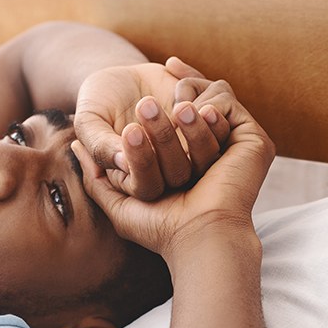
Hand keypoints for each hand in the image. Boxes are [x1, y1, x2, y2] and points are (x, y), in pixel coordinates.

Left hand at [72, 78, 275, 258]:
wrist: (198, 238)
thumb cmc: (158, 227)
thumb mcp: (117, 201)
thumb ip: (96, 176)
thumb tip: (74, 148)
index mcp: (186, 167)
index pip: (171, 127)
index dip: (156, 108)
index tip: (136, 89)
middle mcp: (212, 155)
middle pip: (187, 114)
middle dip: (165, 106)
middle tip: (144, 105)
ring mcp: (234, 146)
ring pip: (205, 107)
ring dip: (184, 101)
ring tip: (165, 109)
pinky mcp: (252, 141)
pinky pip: (228, 105)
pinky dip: (208, 100)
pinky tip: (187, 109)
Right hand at [74, 63, 229, 200]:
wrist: (119, 78)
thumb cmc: (98, 105)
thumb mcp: (89, 121)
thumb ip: (99, 144)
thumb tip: (122, 163)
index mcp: (136, 180)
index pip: (147, 186)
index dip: (143, 162)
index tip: (130, 130)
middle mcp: (167, 171)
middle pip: (180, 172)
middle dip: (166, 139)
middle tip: (145, 104)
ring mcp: (190, 150)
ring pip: (209, 152)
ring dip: (197, 126)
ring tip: (178, 101)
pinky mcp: (207, 124)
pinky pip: (222, 119)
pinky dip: (206, 96)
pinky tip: (173, 69)